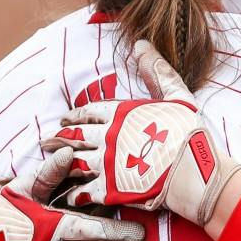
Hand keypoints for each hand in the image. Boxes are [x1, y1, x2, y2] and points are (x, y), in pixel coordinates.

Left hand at [43, 40, 240, 224]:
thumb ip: (157, 70)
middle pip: (75, 135)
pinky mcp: (110, 189)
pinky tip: (70, 196)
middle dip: (59, 137)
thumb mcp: (176, 94)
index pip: (89, 111)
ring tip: (51, 165)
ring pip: (74, 161)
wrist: (194, 171)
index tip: (64, 118)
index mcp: (120, 114)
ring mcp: (106, 164)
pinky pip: (84, 191)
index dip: (75, 115)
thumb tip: (141, 44)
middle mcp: (107, 137)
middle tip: (46, 140)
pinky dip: (75, 194)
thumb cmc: (189, 134)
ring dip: (61, 163)